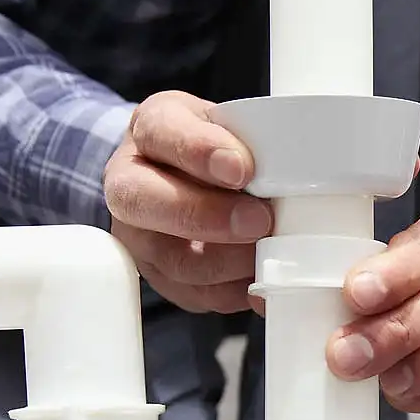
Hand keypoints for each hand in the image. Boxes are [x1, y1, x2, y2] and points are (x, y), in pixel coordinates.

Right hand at [103, 90, 271, 313]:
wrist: (194, 178)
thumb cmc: (217, 147)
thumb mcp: (232, 124)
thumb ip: (251, 141)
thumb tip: (288, 176)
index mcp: (150, 129)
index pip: (161, 133)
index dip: (198, 151)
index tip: (240, 167)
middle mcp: (131, 184)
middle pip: (145, 203)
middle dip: (207, 216)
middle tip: (259, 220)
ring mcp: (141, 237)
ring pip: (174, 260)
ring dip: (229, 261)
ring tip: (267, 252)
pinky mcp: (164, 278)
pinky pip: (196, 295)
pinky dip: (235, 292)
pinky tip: (263, 281)